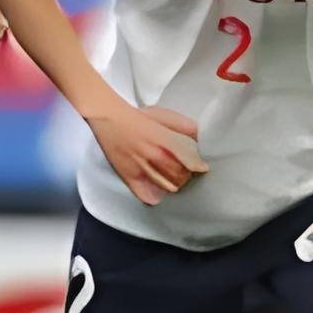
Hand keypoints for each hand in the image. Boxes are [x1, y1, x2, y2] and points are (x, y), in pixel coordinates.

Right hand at [88, 102, 205, 205]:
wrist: (109, 119)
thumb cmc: (138, 118)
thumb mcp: (165, 116)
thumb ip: (185, 126)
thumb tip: (201, 137)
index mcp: (165, 140)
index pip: (189, 161)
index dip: (198, 167)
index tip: (202, 168)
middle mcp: (154, 156)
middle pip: (180, 176)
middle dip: (187, 175)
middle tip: (188, 172)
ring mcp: (140, 168)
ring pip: (167, 187)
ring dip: (175, 184)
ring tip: (176, 179)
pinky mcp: (129, 177)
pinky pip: (146, 195)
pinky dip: (156, 196)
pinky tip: (159, 190)